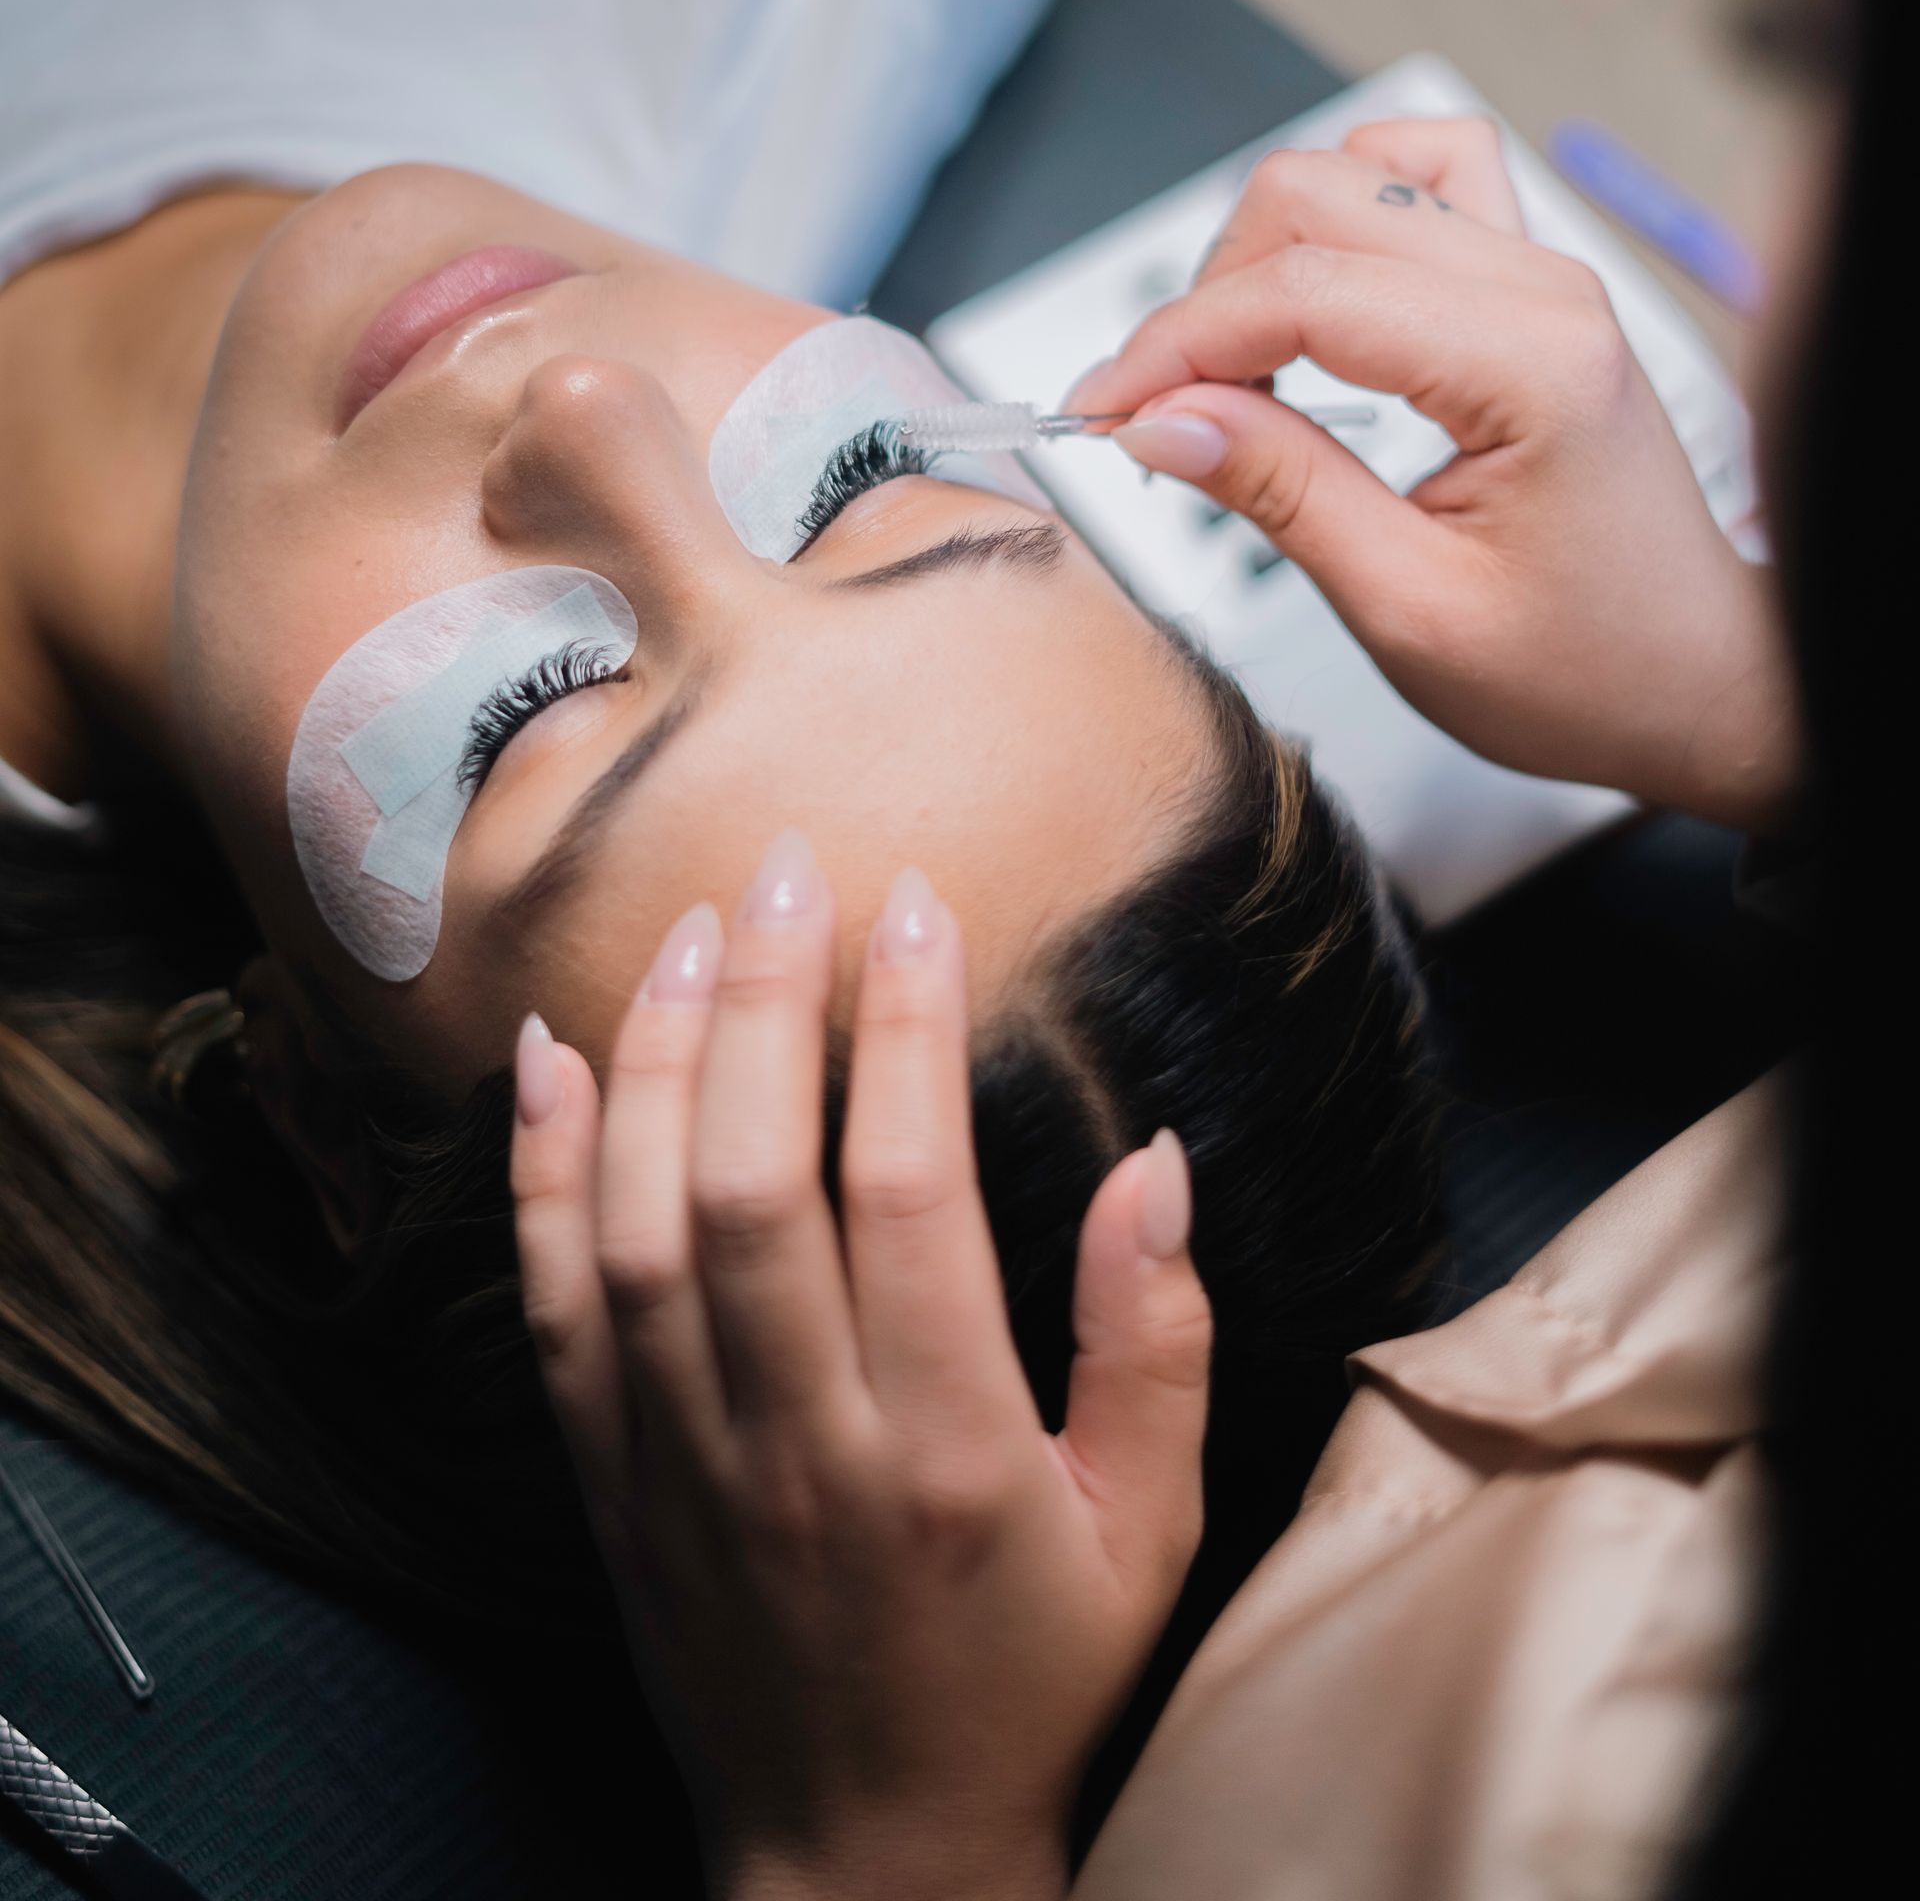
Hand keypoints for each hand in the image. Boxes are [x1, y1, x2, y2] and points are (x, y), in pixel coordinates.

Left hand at [511, 835, 1210, 1900]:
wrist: (867, 1857)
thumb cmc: (1030, 1684)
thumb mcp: (1147, 1532)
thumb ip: (1151, 1342)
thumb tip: (1156, 1158)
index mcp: (949, 1448)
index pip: (908, 1193)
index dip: (906, 1029)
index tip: (917, 905)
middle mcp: (801, 1441)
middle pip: (751, 1181)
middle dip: (763, 1002)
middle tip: (784, 868)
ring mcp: (685, 1460)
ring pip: (638, 1227)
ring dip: (652, 1061)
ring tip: (687, 931)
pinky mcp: (611, 1477)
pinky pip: (554, 1308)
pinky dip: (540, 1174)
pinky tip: (552, 1056)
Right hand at [1067, 119, 1800, 832]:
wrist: (1699, 684)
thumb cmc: (1588, 669)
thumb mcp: (1408, 610)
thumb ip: (1281, 493)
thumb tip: (1160, 419)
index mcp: (1529, 366)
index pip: (1304, 294)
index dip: (1177, 345)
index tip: (1103, 411)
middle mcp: (1545, 293)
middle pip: (1316, 196)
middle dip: (1206, 298)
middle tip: (1154, 410)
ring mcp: (1544, 278)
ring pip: (1358, 169)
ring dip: (1265, 253)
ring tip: (1229, 365)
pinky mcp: (1530, 291)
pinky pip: (1421, 182)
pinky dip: (1339, 219)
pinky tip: (1310, 305)